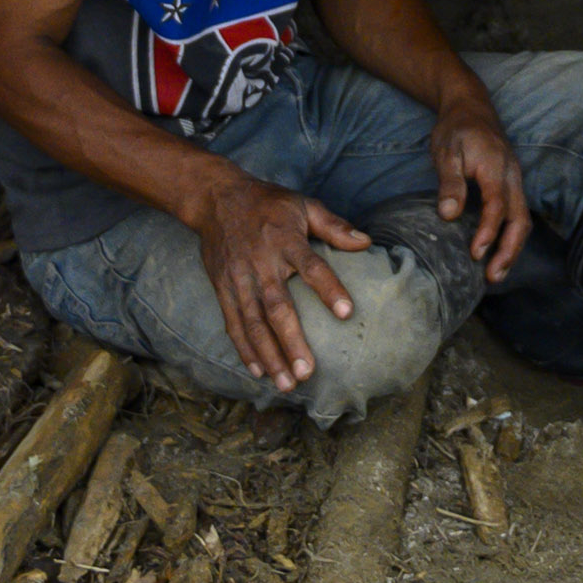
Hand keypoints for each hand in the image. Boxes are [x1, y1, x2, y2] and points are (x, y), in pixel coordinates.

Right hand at [189, 170, 369, 395]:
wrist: (216, 199)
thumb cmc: (268, 204)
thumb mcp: (303, 205)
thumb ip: (334, 226)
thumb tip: (366, 242)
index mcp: (286, 240)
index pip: (312, 267)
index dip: (329, 289)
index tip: (347, 313)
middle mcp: (261, 263)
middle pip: (277, 307)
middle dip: (291, 342)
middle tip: (307, 373)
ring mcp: (238, 279)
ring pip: (253, 323)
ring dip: (269, 355)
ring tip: (286, 384)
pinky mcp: (222, 288)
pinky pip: (233, 323)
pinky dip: (244, 349)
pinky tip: (258, 371)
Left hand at [431, 103, 531, 281]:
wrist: (471, 106)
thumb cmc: (456, 129)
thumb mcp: (446, 151)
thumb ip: (450, 183)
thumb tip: (449, 215)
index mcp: (496, 167)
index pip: (497, 206)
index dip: (488, 232)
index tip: (475, 254)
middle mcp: (512, 176)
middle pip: (520, 218)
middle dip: (508, 250)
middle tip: (492, 277)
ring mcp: (515, 180)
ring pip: (522, 219)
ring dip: (512, 248)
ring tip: (496, 273)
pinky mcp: (512, 184)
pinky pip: (518, 214)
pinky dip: (511, 236)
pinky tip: (499, 251)